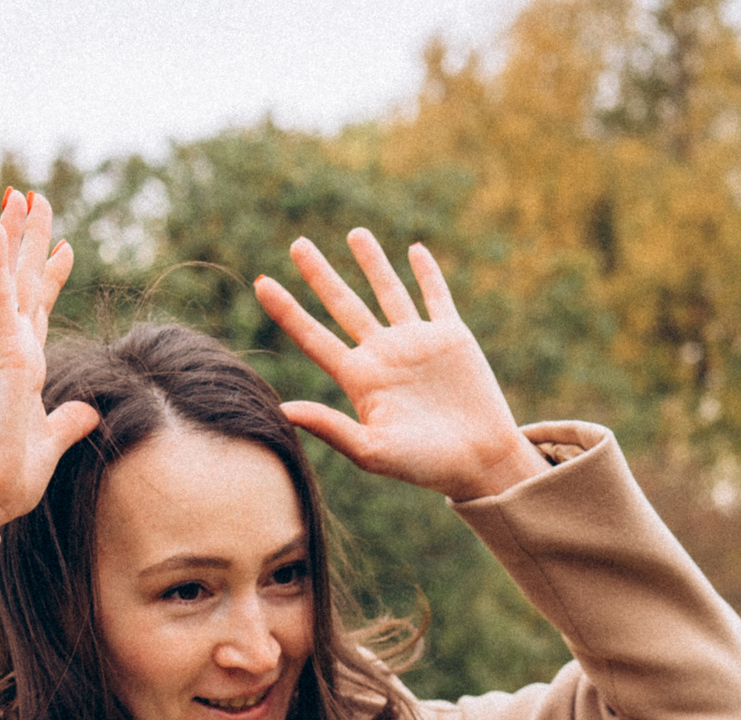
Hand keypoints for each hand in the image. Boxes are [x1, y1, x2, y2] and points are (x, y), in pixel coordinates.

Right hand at [0, 189, 100, 529]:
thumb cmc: (8, 477)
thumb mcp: (51, 443)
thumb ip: (67, 422)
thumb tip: (88, 410)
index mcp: (23, 369)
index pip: (38, 311)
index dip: (49, 277)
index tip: (64, 246)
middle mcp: (13, 353)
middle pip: (24, 283)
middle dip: (30, 239)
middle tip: (33, 197)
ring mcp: (6, 351)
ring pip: (10, 279)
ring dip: (15, 236)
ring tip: (20, 194)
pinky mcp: (2, 357)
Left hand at [254, 230, 549, 502]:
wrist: (480, 462)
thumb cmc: (424, 465)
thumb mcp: (373, 451)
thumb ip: (331, 429)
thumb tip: (283, 411)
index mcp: (360, 379)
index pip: (313, 336)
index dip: (287, 310)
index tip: (260, 283)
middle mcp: (383, 355)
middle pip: (343, 305)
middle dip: (320, 274)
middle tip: (297, 244)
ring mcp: (417, 343)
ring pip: (388, 291)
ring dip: (371, 262)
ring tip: (355, 233)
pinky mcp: (452, 337)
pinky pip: (436, 297)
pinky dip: (427, 273)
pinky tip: (415, 251)